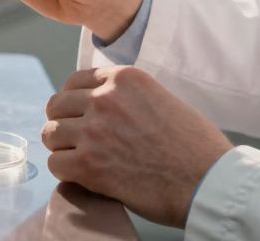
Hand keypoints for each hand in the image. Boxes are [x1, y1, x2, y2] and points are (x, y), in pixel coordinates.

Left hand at [42, 66, 232, 227]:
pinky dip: (66, 172)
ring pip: (50, 134)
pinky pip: (55, 164)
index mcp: (124, 78)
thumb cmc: (194, 145)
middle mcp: (104, 99)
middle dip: (64, 123)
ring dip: (63, 148)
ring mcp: (94, 131)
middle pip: (57, 105)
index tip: (79, 115)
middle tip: (77, 140)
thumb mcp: (161, 98)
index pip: (74, 81)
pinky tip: (83, 176)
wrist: (209, 181)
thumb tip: (99, 101)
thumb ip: (127, 96)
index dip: (74, 101)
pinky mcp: (88, 165)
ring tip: (81, 159)